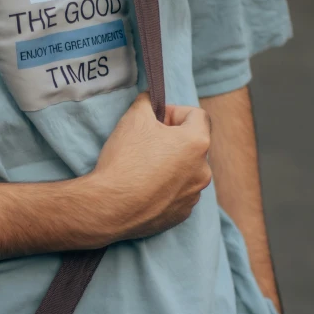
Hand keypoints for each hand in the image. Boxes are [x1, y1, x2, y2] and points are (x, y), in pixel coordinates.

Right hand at [90, 92, 211, 241]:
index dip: (174, 112)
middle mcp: (203, 171)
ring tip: (143, 168)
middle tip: (145, 143)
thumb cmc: (125, 160)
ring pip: (186, 171)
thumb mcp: (133, 117)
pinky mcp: (181, 214)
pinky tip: (143, 187)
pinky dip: (165, 188)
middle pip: (192, 144)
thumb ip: (147, 102)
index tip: (154, 120)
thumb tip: (150, 99)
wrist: (110, 207)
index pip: (196, 115)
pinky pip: (177, 193)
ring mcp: (193, 195)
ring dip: (170, 165)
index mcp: (198, 143)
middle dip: (172, 139)